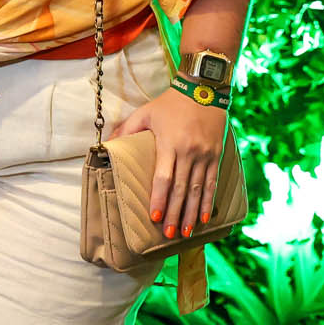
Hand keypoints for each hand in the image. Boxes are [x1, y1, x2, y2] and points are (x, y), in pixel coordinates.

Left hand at [113, 87, 227, 239]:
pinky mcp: (216, 156)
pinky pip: (212, 183)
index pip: (163, 177)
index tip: (153, 216)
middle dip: (173, 213)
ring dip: (191, 213)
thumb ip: (127, 129)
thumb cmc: (170, 103)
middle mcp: (189, 152)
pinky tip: (204, 218)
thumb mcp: (145, 112)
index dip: (158, 198)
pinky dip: (208, 202)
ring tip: (184, 232)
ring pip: (197, 190)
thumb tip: (107, 144)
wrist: (204, 90)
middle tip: (167, 234)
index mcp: (169, 143)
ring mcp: (205, 155)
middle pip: (180, 188)